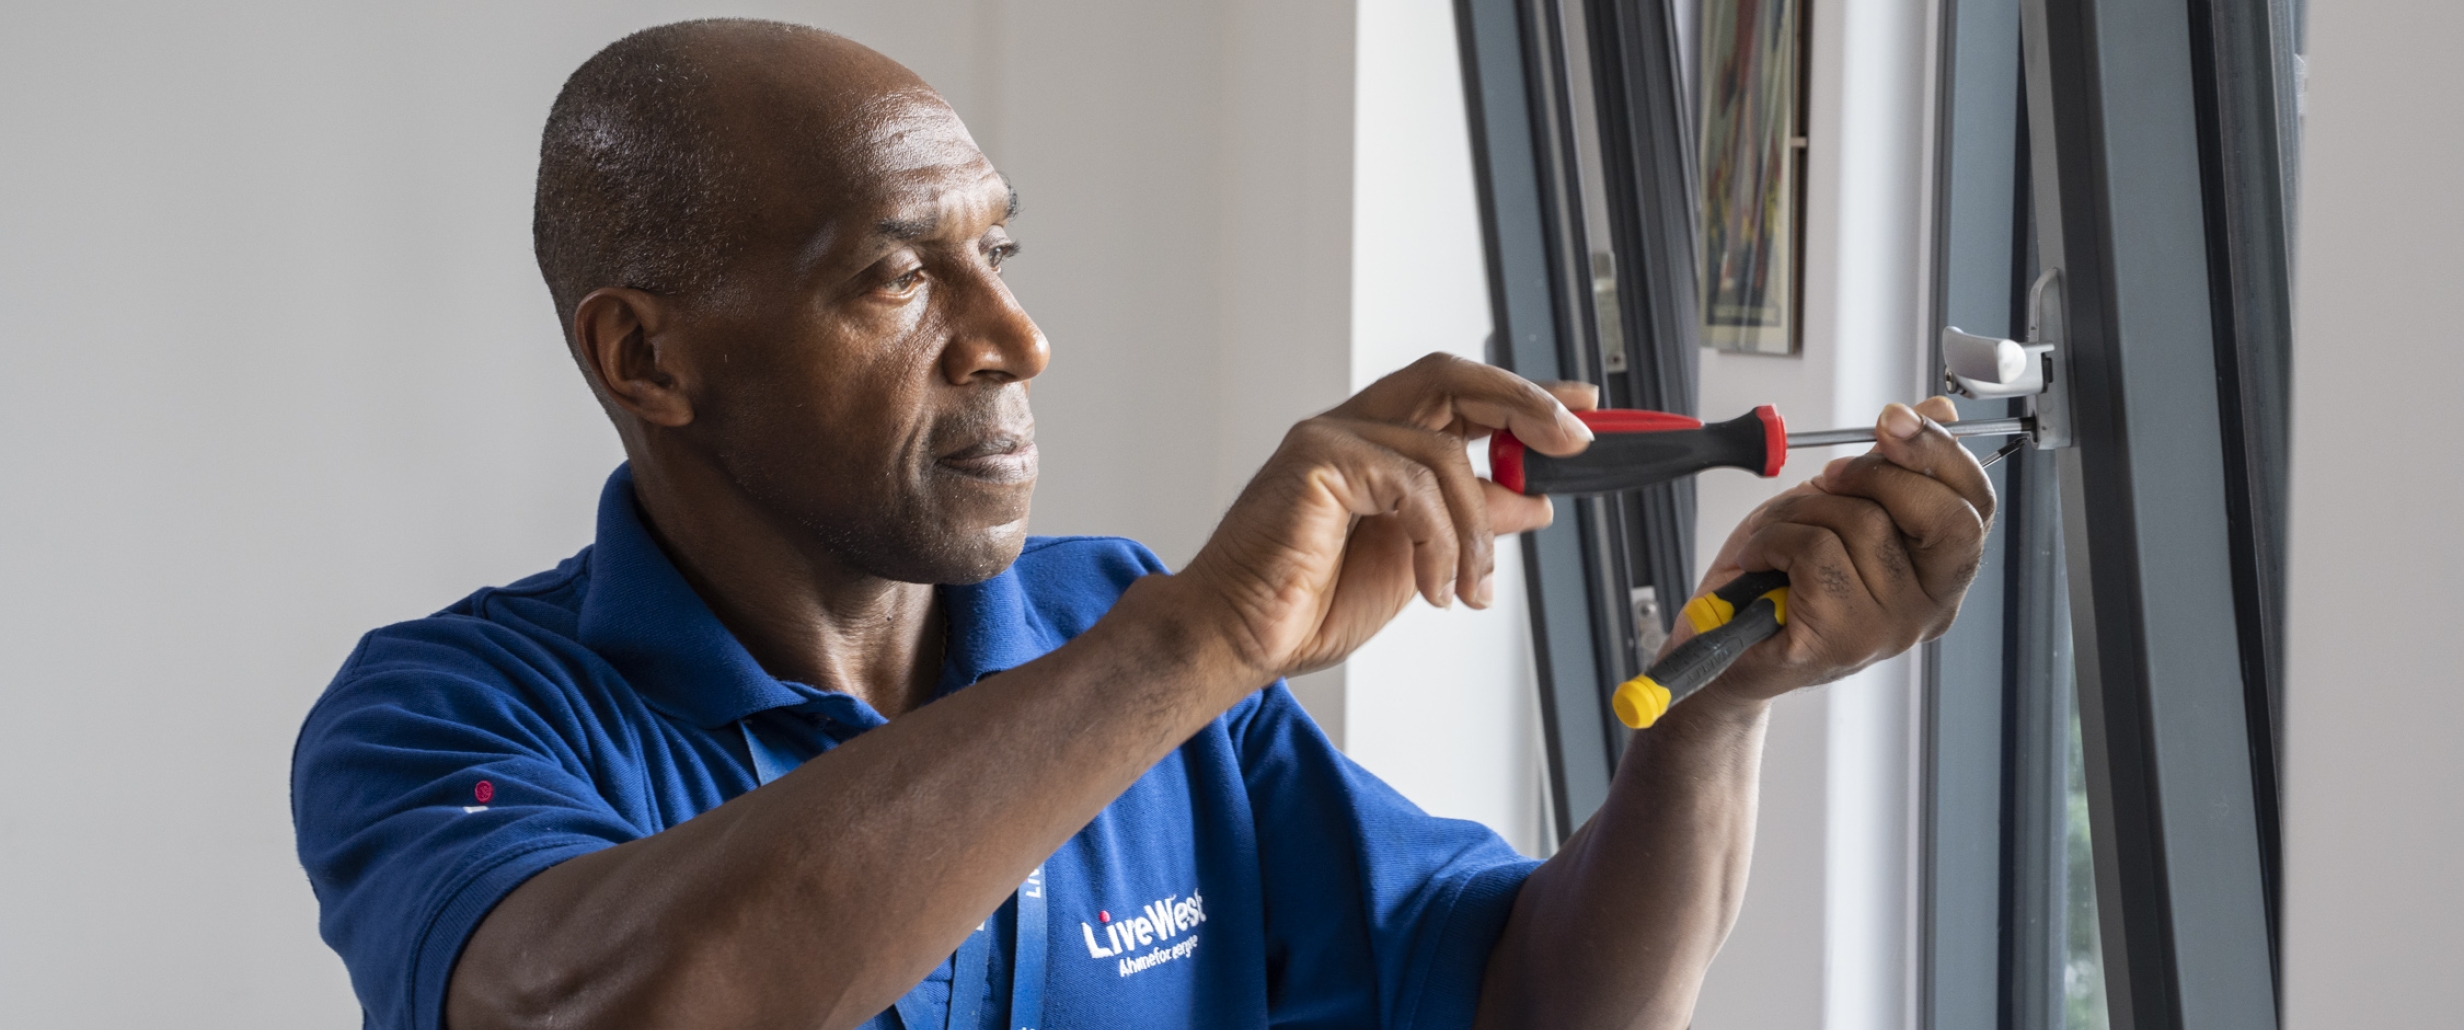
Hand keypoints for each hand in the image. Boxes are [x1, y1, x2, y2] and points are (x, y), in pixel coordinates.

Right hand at [1165, 354, 1594, 680]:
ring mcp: (1332, 438)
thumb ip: (1470, 524)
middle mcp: (1352, 429)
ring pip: (1444, 453)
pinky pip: (1413, 486)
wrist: (1239, 638)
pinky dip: (1439, 542)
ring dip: (1477, 531)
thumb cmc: (1307, 604)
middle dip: (1525, 404)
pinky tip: (1430, 587)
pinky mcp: (1318, 460)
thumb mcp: (1420, 563)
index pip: (1459, 396)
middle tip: (1574, 441)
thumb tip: (1533, 502)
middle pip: (1453, 378)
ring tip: (1470, 591)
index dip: (1524, 394)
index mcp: (1375, 447)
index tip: (1582, 406)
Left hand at [1677, 396, 1995, 705]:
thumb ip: (1891, 464)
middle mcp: (1928, 608)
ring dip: (1802, 510)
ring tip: (1777, 534)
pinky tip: (1760, 559)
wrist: (1721, 637)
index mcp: (1940, 573)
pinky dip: (1773, 539)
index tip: (1893, 420)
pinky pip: (1815, 551)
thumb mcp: (1840, 503)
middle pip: (1939, 515)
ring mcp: (1888, 630)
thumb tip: (1937, 411)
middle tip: (1829, 476)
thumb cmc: (1780, 573)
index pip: (1975, 507)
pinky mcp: (1839, 641)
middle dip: (1876, 475)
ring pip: (1861, 523)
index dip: (1939, 452)